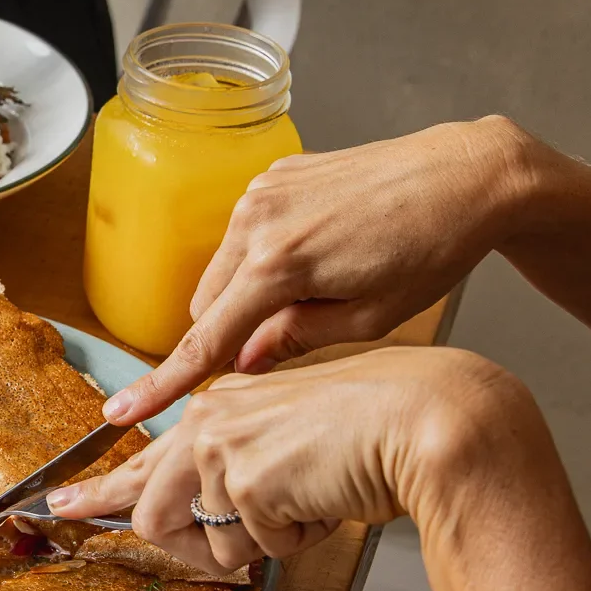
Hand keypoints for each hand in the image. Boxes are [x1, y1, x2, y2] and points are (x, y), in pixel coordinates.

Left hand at [48, 347, 521, 574]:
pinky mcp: (245, 479)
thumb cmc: (376, 433)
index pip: (142, 458)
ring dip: (256, 545)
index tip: (60, 506)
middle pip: (151, 512)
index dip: (99, 491)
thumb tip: (215, 530)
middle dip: (191, 549)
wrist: (426, 420)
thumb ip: (240, 475)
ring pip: (206, 540)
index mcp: (218, 407)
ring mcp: (221, 447)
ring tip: (302, 507)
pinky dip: (294, 542)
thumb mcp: (289, 449)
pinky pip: (254, 549)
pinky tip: (322, 502)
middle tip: (225, 549)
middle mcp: (208, 420)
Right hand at [103, 118, 535, 426]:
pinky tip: (321, 254)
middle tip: (290, 340)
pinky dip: (262, 258)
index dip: (163, 384)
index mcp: (279, 265)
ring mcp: (259, 192)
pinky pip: (243, 235)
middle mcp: (255, 221)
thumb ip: (292, 342)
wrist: (468, 175)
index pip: (205, 340)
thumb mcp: (370, 318)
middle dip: (231, 332)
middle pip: (207, 304)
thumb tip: (241, 364)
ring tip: (320, 289)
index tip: (121, 415)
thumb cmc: (433, 251)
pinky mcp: (272, 175)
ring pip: (222, 270)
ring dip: (247, 293)